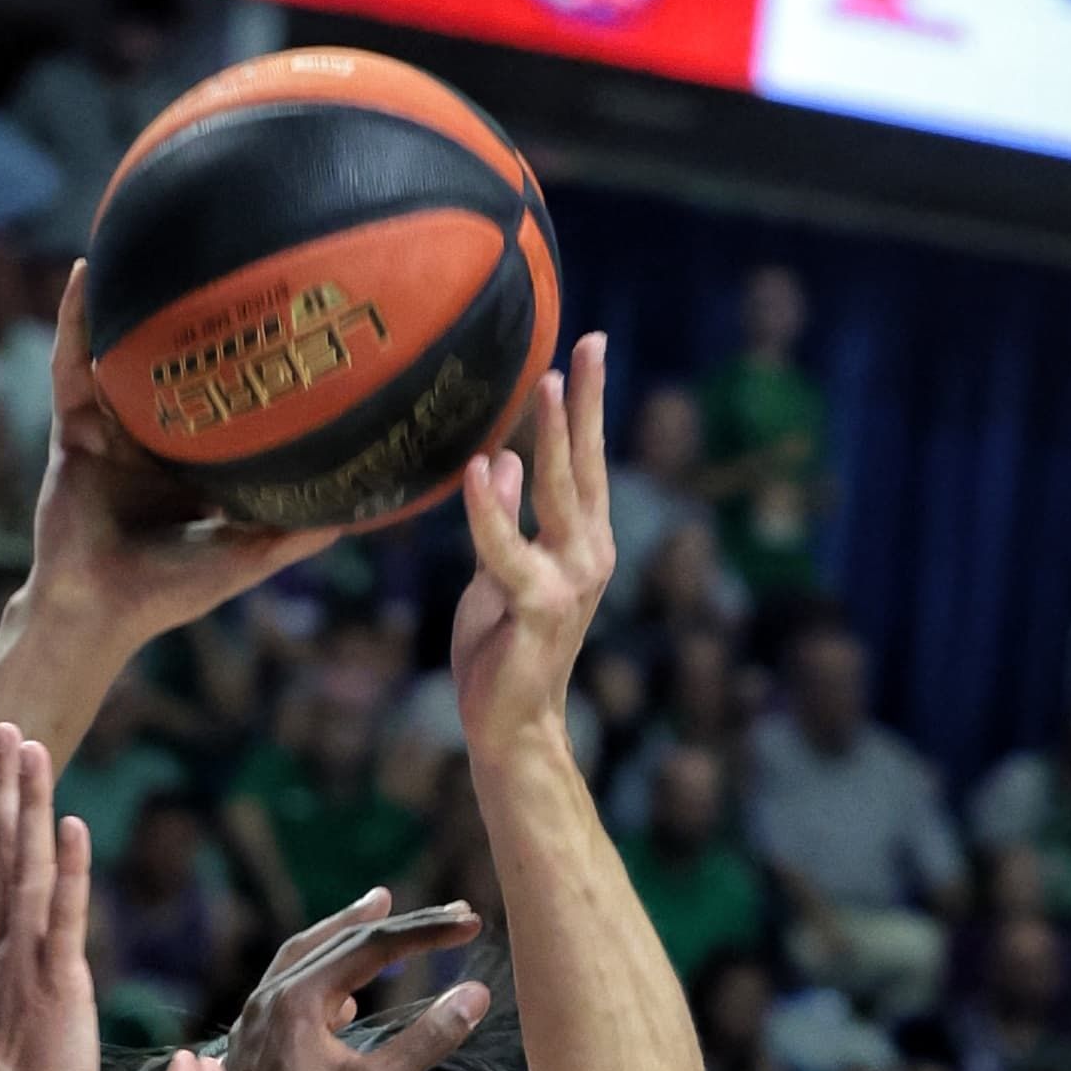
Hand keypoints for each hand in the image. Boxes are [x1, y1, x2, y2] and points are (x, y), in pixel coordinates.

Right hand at [24, 270, 346, 649]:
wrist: (99, 608)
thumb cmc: (169, 591)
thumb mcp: (246, 554)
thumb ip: (298, 532)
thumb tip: (367, 511)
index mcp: (191, 461)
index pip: (224, 396)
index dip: (248, 357)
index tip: (285, 315)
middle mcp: (152, 436)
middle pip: (174, 362)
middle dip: (189, 313)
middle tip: (224, 255)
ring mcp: (112, 426)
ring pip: (123, 351)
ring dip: (129, 299)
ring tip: (146, 237)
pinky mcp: (75, 426)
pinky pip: (72, 364)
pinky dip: (75, 320)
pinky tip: (83, 273)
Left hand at [211, 895, 490, 1070]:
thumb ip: (428, 1038)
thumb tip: (477, 993)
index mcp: (297, 999)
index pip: (372, 945)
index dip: (426, 931)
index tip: (470, 922)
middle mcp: (268, 1000)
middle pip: (336, 940)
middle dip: (392, 922)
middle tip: (441, 910)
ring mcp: (253, 1022)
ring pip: (303, 959)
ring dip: (346, 938)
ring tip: (380, 916)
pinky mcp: (252, 1047)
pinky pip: (288, 992)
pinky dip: (322, 977)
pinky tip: (344, 997)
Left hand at [449, 342, 613, 746]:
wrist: (510, 726)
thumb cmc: (502, 652)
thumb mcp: (499, 574)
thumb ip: (504, 521)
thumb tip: (502, 462)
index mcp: (581, 543)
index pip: (584, 463)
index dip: (586, 406)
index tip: (588, 348)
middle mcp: (588, 554)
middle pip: (586, 465)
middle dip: (586, 403)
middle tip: (589, 344)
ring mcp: (568, 581)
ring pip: (560, 495)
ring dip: (553, 437)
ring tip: (546, 383)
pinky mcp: (536, 607)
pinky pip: (508, 548)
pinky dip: (492, 510)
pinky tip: (481, 468)